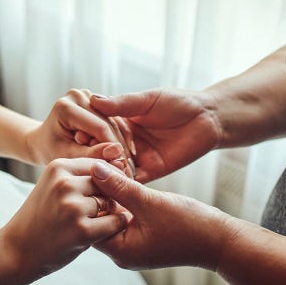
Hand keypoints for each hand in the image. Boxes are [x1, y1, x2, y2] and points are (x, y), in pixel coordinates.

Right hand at [0, 158, 131, 277]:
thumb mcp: (53, 186)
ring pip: (110, 203)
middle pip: (106, 184)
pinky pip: (114, 223)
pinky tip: (98, 233)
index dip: (105, 180)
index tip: (99, 194)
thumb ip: (80, 176)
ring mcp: (73, 207)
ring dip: (107, 214)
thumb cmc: (39, 218)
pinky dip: (113, 228)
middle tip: (90, 213)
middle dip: (105, 197)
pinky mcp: (82, 231)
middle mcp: (65, 184)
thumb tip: (119, 167)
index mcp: (58, 167)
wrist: (15, 251)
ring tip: (86, 223)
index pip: (98, 165)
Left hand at [25, 89, 125, 164]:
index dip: (114, 150)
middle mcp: (78, 95)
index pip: (99, 128)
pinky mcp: (96, 100)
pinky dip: (119, 137)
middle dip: (119, 148)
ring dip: (123, 143)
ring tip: (129, 166)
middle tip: (130, 171)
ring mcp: (88, 95)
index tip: (124, 169)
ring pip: (114, 122)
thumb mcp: (67, 156)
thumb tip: (117, 153)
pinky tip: (125, 154)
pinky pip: (113, 120)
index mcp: (66, 107)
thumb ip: (90, 155)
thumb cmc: (50, 150)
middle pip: (108, 123)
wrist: (43, 139)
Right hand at [87, 88, 221, 182]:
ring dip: (107, 171)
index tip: (76, 136)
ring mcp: (138, 158)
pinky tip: (114, 184)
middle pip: (103, 152)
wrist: (209, 118)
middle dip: (94, 156)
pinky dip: (124, 183)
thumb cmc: (179, 102)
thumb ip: (122, 104)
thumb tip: (93, 100)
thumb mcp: (147, 100)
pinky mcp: (151, 172)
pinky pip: (134, 181)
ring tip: (95, 174)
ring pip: (116, 168)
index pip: (97, 131)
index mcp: (121, 122)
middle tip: (84, 160)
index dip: (87, 134)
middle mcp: (126, 142)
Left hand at [90, 161, 230, 270]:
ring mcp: (133, 245)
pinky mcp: (143, 237)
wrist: (221, 241)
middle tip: (96, 167)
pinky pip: (125, 216)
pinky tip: (124, 179)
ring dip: (111, 194)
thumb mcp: (150, 202)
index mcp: (119, 251)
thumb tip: (94, 169)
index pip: (87, 223)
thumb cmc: (190, 225)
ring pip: (112, 215)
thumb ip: (120, 186)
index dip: (85, 197)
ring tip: (110, 169)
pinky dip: (123, 200)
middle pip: (97, 219)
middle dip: (97, 194)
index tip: (87, 172)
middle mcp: (122, 252)